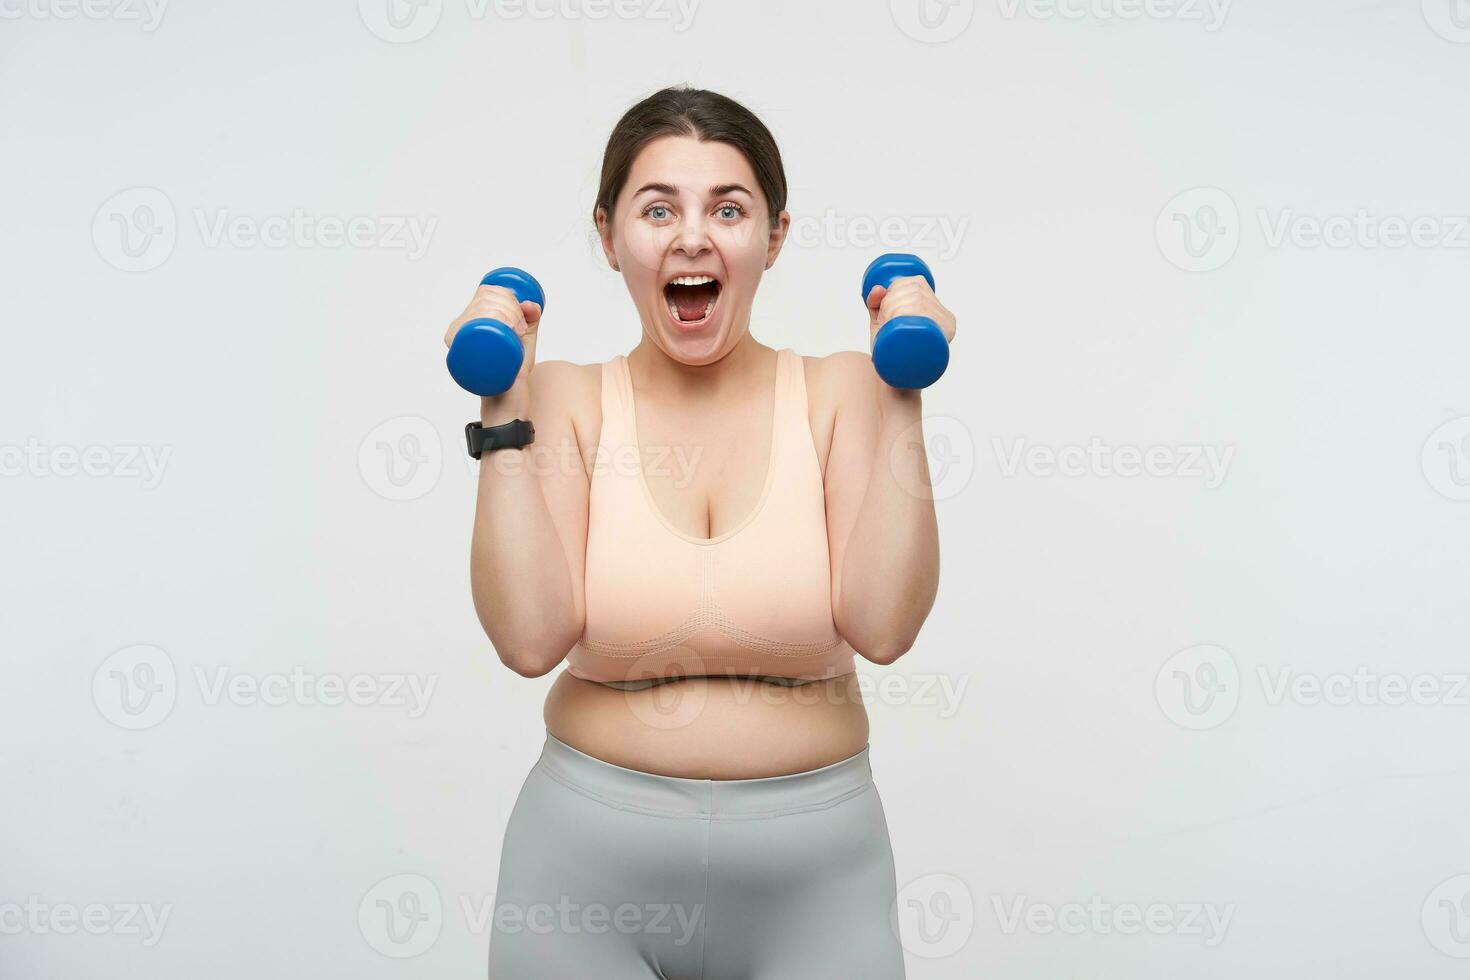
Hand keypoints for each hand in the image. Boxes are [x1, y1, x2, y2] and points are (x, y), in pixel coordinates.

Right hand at [443, 283, 544, 403]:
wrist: (506, 405)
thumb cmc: (511, 375)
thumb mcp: (525, 343)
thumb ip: (530, 321)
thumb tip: (531, 303)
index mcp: (474, 323)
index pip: (483, 292)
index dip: (505, 294)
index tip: (521, 313)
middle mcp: (462, 330)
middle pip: (482, 298)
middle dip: (509, 304)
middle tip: (521, 327)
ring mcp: (461, 343)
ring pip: (478, 310)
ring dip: (504, 311)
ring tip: (515, 331)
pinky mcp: (462, 357)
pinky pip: (467, 329)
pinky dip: (490, 319)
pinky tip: (504, 327)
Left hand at [863, 275, 956, 350]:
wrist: (895, 382)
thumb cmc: (890, 353)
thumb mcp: (882, 323)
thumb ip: (877, 303)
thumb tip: (877, 288)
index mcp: (937, 310)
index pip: (918, 283)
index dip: (895, 287)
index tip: (884, 305)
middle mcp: (945, 319)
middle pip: (917, 292)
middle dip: (892, 299)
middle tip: (883, 319)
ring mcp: (945, 331)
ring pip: (918, 302)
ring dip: (894, 307)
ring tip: (888, 325)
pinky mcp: (942, 344)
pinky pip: (924, 318)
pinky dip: (906, 315)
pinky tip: (897, 322)